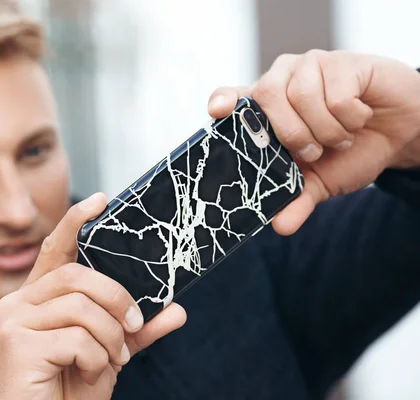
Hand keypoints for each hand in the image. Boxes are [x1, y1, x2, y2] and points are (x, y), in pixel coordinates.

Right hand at [0, 193, 186, 399]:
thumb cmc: (66, 391)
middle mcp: (17, 303)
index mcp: (37, 299)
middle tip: (133, 325)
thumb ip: (136, 330)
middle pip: (77, 275)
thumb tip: (177, 310)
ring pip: (80, 306)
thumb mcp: (108, 354)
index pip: (55, 250)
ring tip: (110, 360)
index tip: (100, 200)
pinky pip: (76, 337)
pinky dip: (95, 359)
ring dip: (109, 337)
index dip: (75, 222)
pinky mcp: (15, 344)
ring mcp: (12, 321)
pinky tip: (86, 375)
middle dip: (116, 298)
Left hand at [208, 50, 419, 234]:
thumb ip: (296, 200)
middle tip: (314, 151)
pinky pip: (337, 95)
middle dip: (292, 134)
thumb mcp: (319, 182)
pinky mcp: (341, 62)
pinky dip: (352, 118)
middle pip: (267, 97)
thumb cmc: (349, 151)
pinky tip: (359, 116)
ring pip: (303, 97)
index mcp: (266, 108)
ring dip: (326, 130)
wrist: (397, 133)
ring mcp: (310, 66)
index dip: (224, 101)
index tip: (217, 113)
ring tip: (339, 136)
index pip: (233, 97)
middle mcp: (281, 80)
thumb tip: (279, 227)